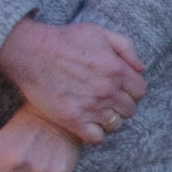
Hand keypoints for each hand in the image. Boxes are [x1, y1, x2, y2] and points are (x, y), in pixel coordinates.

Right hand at [0, 14, 146, 141]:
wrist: (31, 52)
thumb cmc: (64, 40)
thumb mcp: (100, 33)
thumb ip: (126, 47)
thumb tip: (140, 69)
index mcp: (117, 69)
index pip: (140, 91)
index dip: (132, 90)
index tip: (120, 89)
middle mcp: (107, 90)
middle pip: (129, 110)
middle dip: (121, 105)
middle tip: (106, 100)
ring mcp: (91, 107)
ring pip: (115, 125)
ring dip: (109, 120)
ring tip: (96, 112)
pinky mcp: (73, 120)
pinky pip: (96, 138)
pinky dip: (94, 134)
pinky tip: (86, 124)